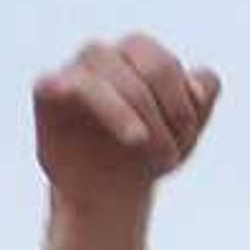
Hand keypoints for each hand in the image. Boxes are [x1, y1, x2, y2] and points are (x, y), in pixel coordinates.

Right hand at [33, 35, 222, 211]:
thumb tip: (201, 85)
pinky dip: (94, 102)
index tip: (185, 140)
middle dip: (165, 110)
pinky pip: (65, 83)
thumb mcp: (184, 132)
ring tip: (144, 146)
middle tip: (171, 155)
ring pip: (106, 74)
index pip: (165, 64)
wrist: (108, 194)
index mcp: (138, 55)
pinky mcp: (47, 90)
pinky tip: (124, 135)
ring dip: (132, 114)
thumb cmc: (147, 155)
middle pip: (146, 63)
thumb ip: (202, 99)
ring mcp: (75, 70)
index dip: (180, 103)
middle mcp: (105, 55)